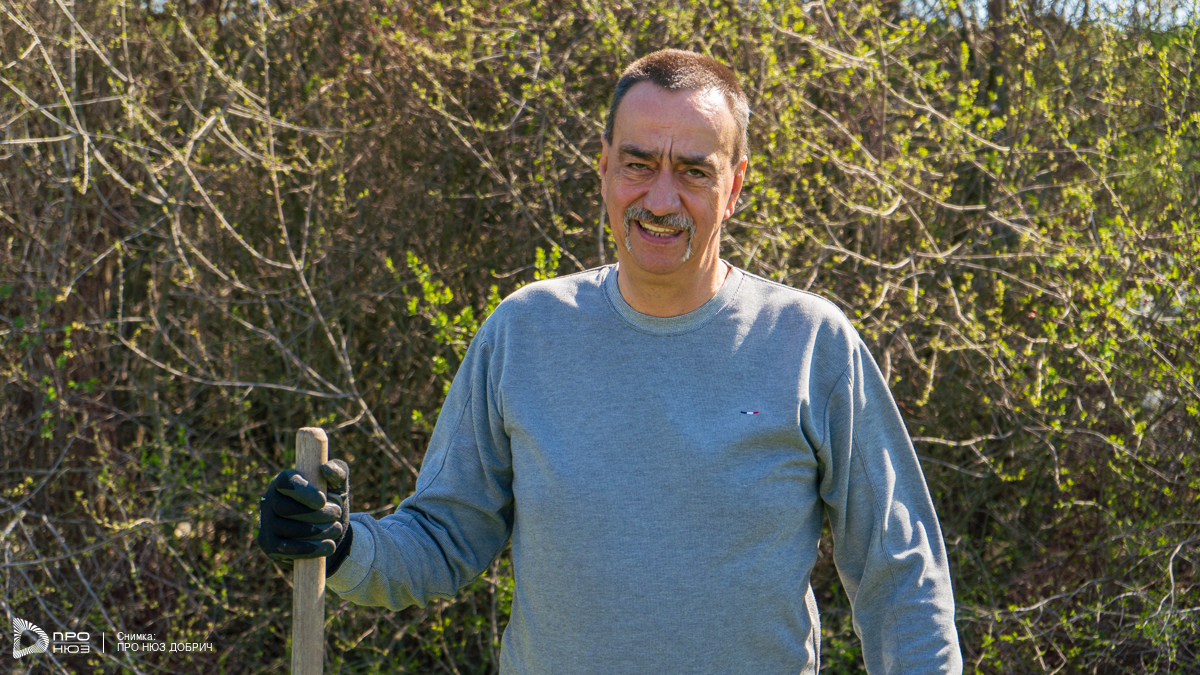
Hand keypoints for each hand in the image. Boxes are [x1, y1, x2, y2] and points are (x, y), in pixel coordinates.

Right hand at [257, 459, 351, 575]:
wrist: (328, 531)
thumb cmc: (331, 502)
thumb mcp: (338, 486)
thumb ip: (338, 472)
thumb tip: (326, 469)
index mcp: (284, 480)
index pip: (286, 482)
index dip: (303, 492)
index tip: (323, 501)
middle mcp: (269, 500)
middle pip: (285, 508)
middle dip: (315, 514)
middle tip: (337, 515)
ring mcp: (266, 523)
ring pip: (286, 530)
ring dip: (316, 532)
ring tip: (336, 529)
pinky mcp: (269, 545)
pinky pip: (284, 550)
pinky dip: (309, 550)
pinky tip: (328, 547)